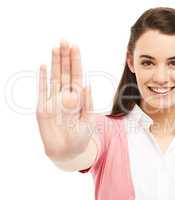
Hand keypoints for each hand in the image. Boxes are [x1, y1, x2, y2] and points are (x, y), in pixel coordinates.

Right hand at [36, 40, 94, 160]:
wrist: (68, 151)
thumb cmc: (81, 136)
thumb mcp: (89, 120)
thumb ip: (88, 103)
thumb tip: (87, 84)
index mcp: (78, 97)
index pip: (77, 75)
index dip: (76, 61)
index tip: (75, 46)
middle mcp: (66, 95)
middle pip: (66, 72)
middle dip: (65, 57)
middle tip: (64, 40)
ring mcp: (54, 100)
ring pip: (54, 77)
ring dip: (55, 63)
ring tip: (55, 48)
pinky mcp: (43, 108)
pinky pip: (42, 91)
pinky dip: (42, 79)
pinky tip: (43, 66)